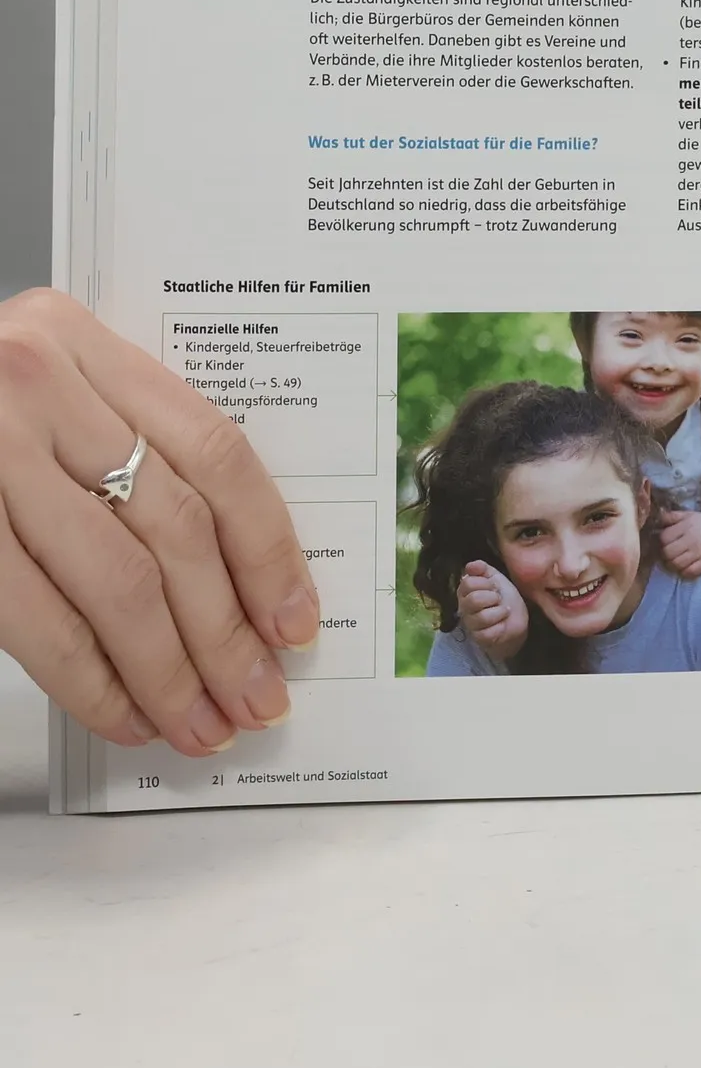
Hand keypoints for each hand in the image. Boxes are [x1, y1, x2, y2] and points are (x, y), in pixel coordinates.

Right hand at [0, 289, 318, 754]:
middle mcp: (37, 388)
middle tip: (257, 695)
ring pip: (117, 583)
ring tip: (202, 724)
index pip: (214, 452)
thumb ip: (129, 446)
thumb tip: (235, 575)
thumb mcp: (47, 392)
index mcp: (82, 343)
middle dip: (227, 630)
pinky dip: (91, 682)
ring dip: (170, 672)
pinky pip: (39, 621)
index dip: (267, 548)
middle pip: (176, 527)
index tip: (296, 619)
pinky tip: (126, 714)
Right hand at [456, 559, 527, 661]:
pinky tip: (502, 624)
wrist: (516, 619)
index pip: (468, 583)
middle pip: (473, 599)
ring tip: (503, 611)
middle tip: (499, 599)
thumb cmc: (504, 597)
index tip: (494, 587)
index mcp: (465, 591)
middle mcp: (464, 608)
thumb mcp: (496, 578)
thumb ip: (482, 568)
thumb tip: (470, 565)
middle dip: (493, 597)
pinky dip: (501, 626)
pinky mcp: (480, 638)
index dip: (486, 583)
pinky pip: (488, 632)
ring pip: (482, 617)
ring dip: (500, 612)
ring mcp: (471, 625)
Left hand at [656, 510, 700, 579]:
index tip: (665, 544)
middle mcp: (691, 539)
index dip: (662, 542)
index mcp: (687, 526)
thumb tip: (657, 518)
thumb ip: (673, 516)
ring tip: (675, 562)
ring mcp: (699, 552)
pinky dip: (684, 572)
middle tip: (669, 555)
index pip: (664, 537)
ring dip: (673, 565)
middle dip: (665, 555)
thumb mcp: (691, 515)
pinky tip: (685, 568)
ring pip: (676, 564)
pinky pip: (689, 572)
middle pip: (668, 552)